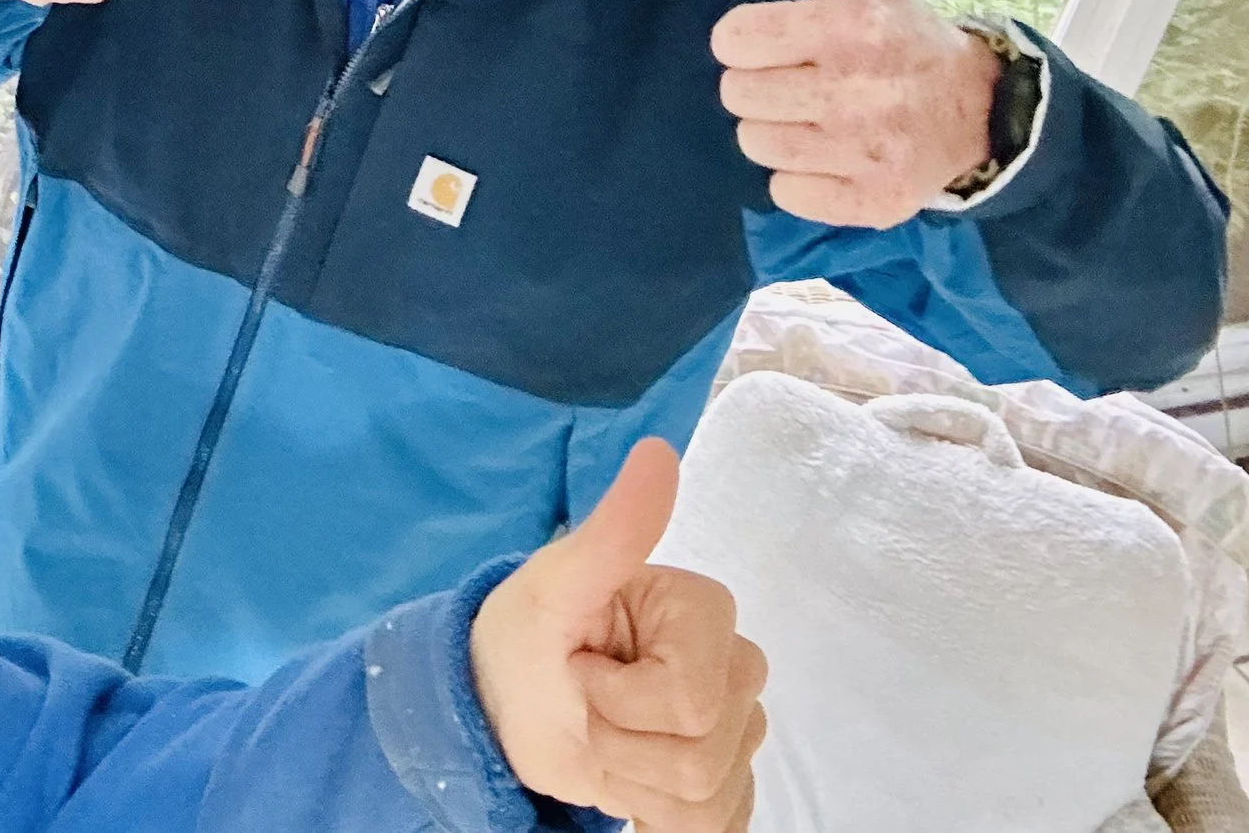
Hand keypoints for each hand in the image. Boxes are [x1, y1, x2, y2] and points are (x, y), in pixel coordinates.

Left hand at [472, 440, 765, 829]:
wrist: (511, 702)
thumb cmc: (530, 632)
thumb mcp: (555, 583)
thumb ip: (613, 530)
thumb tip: (658, 453)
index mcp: (704, 610)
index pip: (690, 699)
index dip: (619, 699)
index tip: (581, 664)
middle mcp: (736, 665)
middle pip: (703, 752)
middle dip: (622, 744)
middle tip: (587, 706)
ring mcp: (737, 727)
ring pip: (709, 797)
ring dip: (632, 782)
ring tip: (601, 738)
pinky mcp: (728, 779)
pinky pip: (718, 826)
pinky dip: (658, 816)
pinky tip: (630, 782)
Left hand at [710, 0, 1000, 227]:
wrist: (980, 115)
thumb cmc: (903, 37)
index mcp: (849, 28)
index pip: (734, 38)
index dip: (746, 37)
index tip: (776, 37)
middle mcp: (857, 92)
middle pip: (738, 95)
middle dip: (762, 84)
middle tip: (802, 77)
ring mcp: (864, 152)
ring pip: (757, 145)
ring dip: (779, 131)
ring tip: (819, 115)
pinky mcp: (870, 202)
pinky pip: (785, 194)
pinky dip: (802, 179)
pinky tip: (834, 154)